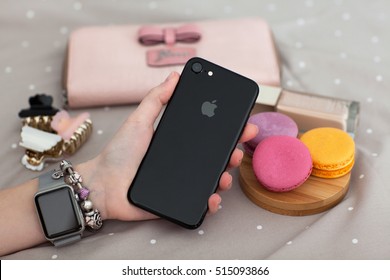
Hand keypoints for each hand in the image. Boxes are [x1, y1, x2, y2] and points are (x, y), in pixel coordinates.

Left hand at [78, 72, 257, 220]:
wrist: (104, 185)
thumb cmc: (120, 153)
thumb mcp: (139, 120)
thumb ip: (157, 99)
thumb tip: (174, 76)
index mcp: (179, 143)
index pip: (209, 135)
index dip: (227, 129)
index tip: (242, 121)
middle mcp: (185, 162)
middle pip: (217, 157)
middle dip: (233, 151)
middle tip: (238, 145)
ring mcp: (184, 182)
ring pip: (214, 180)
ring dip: (227, 176)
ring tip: (226, 172)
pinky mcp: (179, 202)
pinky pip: (201, 203)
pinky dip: (212, 202)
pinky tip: (213, 196)